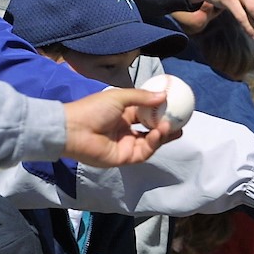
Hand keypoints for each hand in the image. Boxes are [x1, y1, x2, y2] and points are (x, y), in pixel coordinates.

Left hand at [62, 88, 176, 166]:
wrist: (73, 130)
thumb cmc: (92, 109)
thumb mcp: (119, 97)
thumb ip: (142, 98)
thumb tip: (164, 95)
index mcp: (123, 115)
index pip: (146, 115)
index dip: (160, 112)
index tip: (175, 107)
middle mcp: (126, 131)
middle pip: (151, 130)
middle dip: (167, 127)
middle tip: (181, 122)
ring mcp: (126, 145)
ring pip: (151, 142)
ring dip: (162, 134)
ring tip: (170, 126)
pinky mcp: (125, 157)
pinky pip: (144, 151)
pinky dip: (154, 142)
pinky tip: (159, 133)